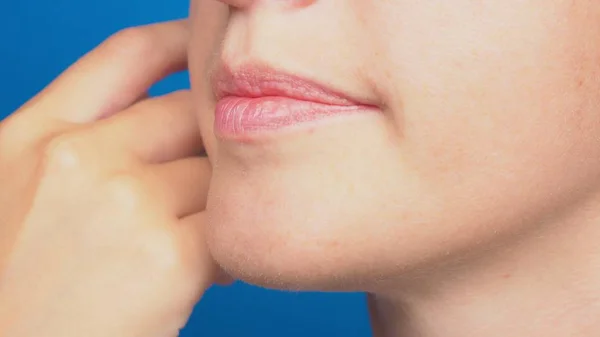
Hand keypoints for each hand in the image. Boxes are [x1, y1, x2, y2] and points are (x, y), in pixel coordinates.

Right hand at [0, 4, 228, 335]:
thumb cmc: (17, 294)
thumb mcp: (21, 196)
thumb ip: (82, 152)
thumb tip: (162, 128)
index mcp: (32, 138)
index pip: (125, 57)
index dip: (179, 43)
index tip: (207, 49)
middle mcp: (74, 159)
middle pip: (186, 113)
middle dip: (211, 144)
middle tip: (212, 180)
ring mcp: (123, 203)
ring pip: (215, 173)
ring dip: (220, 203)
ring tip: (199, 243)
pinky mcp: (167, 259)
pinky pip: (230, 229)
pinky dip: (230, 250)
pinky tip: (209, 275)